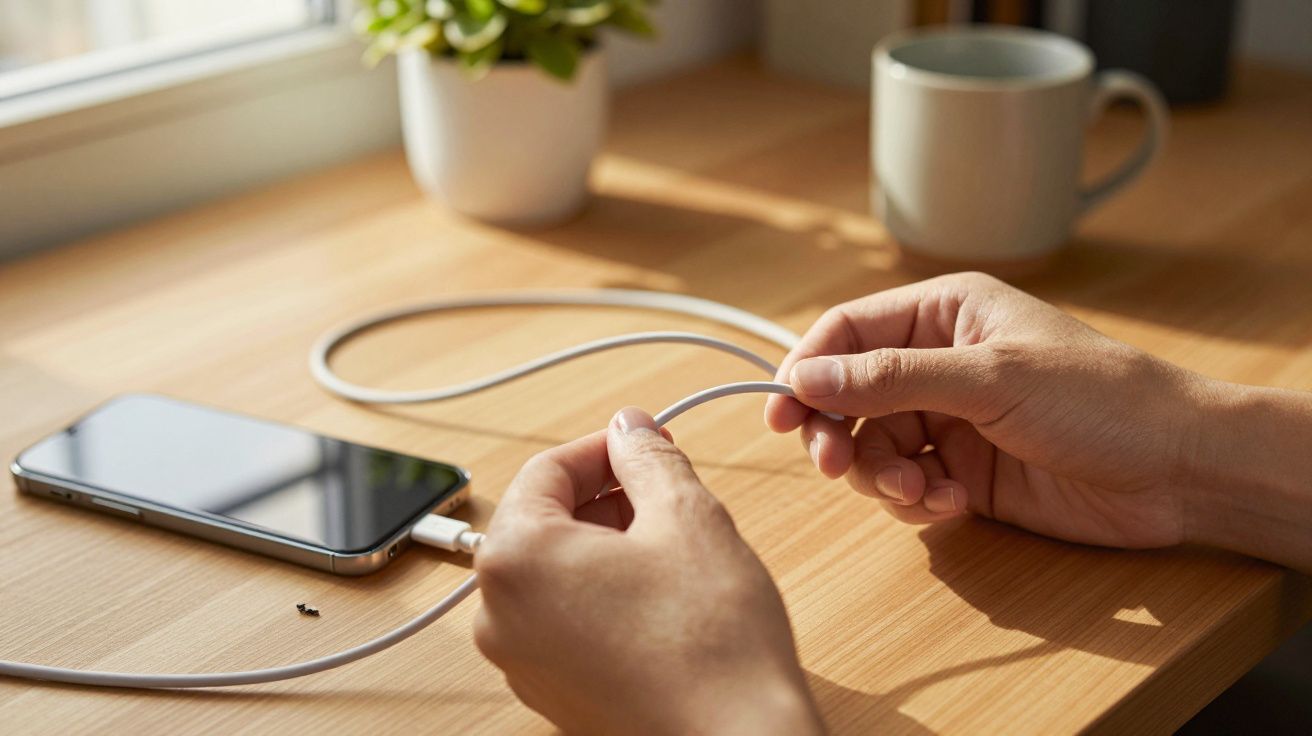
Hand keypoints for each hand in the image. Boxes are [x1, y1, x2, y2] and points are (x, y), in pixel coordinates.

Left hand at [473, 408, 824, 735]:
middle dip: (605, 497)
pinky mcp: (552, 694)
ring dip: (605, 544)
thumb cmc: (711, 644)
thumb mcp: (687, 518)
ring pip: (554, 572)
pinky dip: (602, 593)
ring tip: (671, 546)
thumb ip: (648, 459)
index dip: (605, 448)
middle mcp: (499, 614)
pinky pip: (563, 620)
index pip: (546, 470)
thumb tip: (630, 429)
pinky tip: (660, 597)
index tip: (646, 443)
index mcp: (516, 559)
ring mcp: (521, 662)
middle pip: (542, 521)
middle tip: (667, 491)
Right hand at [764, 272, 1204, 549]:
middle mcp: (939, 363)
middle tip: (838, 469)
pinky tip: (954, 505)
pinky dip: (918, 502)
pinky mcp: (966, 473)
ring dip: (885, 478)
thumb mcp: (988, 378)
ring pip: (875, 448)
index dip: (807, 371)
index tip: (781, 416)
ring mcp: (951, 421)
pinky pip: (909, 487)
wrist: (1179, 470)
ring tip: (923, 496)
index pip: (847, 334)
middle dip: (839, 436)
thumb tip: (803, 377)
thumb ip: (891, 378)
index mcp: (943, 314)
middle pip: (849, 397)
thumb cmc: (1098, 399)